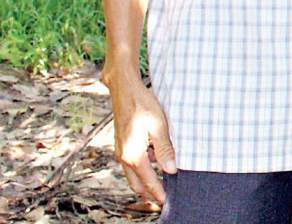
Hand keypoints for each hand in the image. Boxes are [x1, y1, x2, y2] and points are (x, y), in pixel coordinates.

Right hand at [107, 74, 175, 204]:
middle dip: (150, 194)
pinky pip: (130, 164)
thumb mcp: (159, 125)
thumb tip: (171, 169)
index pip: (148, 181)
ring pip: (132, 175)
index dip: (158, 193)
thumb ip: (165, 149)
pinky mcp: (120, 144)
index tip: (167, 202)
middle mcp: (123, 155)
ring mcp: (120, 150)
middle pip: (136, 184)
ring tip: (161, 184)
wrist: (124, 89)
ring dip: (145, 182)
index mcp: (133, 154)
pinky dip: (141, 169)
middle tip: (163, 200)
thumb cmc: (142, 103)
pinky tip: (154, 162)